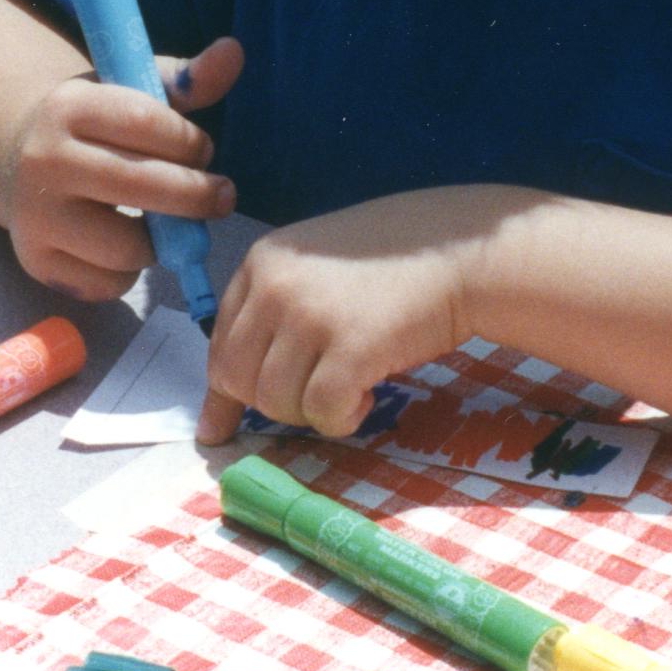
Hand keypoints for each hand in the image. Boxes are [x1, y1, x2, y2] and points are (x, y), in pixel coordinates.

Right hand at [0, 37, 242, 301]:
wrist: (16, 155)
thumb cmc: (96, 122)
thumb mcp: (134, 90)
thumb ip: (188, 78)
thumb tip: (235, 51)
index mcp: (69, 106)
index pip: (149, 124)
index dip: (191, 142)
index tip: (203, 150)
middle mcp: (44, 161)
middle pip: (144, 187)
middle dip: (198, 195)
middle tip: (221, 195)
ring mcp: (36, 217)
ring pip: (129, 247)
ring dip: (162, 240)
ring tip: (162, 219)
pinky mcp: (36, 262)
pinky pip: (108, 284)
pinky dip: (130, 272)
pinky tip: (126, 243)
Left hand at [196, 186, 521, 443]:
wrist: (459, 248)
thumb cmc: (392, 262)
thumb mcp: (316, 273)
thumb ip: (270, 324)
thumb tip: (212, 422)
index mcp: (262, 262)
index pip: (219, 345)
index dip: (230, 389)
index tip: (235, 418)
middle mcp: (276, 286)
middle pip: (238, 380)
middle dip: (273, 403)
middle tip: (317, 393)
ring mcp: (310, 316)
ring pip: (276, 403)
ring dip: (312, 411)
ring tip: (352, 384)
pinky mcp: (349, 348)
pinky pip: (322, 413)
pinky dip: (343, 419)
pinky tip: (369, 393)